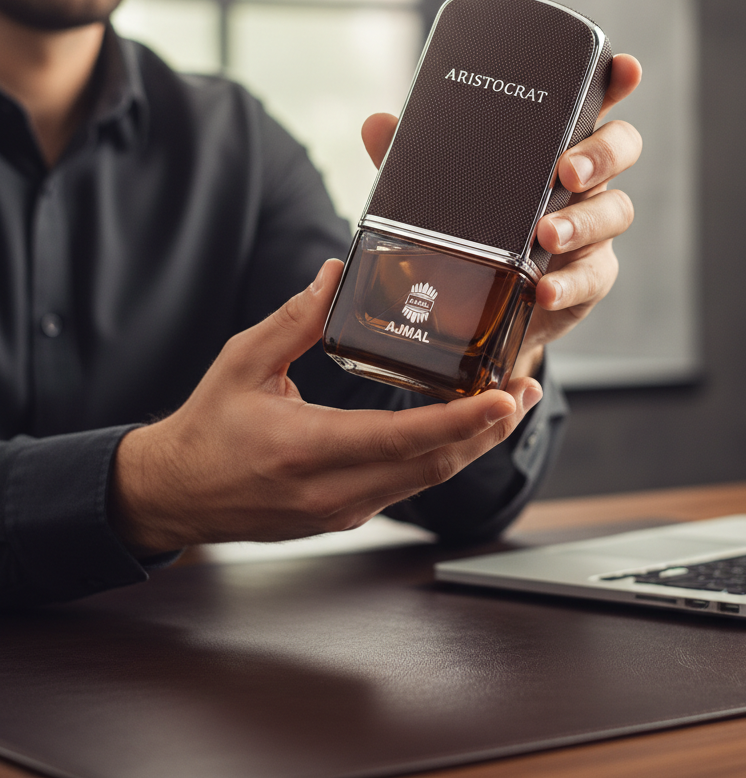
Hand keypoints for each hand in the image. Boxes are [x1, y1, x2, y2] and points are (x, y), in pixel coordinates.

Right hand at [111, 260, 540, 554]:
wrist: (177, 494)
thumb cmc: (206, 428)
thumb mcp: (242, 362)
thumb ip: (295, 319)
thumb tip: (336, 274)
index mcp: (305, 450)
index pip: (402, 439)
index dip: (462, 421)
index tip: (506, 398)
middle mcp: (333, 490)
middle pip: (433, 465)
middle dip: (489, 429)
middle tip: (528, 389)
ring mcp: (344, 508)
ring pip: (428, 479)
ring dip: (475, 443)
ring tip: (512, 403)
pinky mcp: (348, 512)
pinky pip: (410, 483)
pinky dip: (445, 454)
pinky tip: (466, 427)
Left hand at [362, 53, 642, 377]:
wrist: (475, 312)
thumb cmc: (469, 233)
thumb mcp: (438, 193)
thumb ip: (413, 160)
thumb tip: (378, 124)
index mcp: (552, 145)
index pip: (592, 103)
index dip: (617, 82)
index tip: (626, 68)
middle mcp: (582, 181)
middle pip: (620, 149)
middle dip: (602, 154)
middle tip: (566, 170)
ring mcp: (591, 228)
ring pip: (615, 211)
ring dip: (583, 221)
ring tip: (547, 235)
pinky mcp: (588, 277)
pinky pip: (593, 275)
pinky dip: (570, 283)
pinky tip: (546, 290)